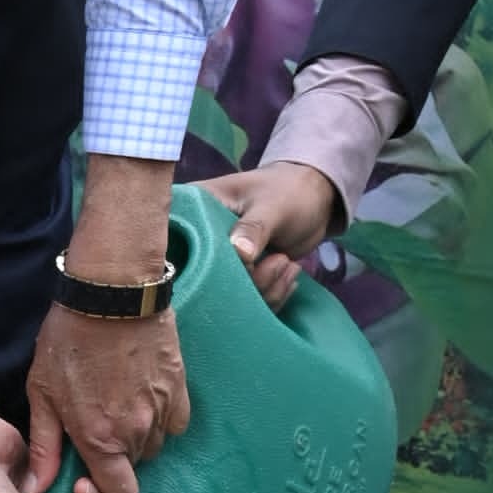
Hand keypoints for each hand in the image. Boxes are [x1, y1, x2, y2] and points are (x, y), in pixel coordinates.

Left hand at [27, 155, 189, 492]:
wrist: (111, 292)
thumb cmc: (69, 339)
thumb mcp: (43, 392)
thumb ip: (45, 446)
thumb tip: (37, 489)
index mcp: (100, 439)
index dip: (104, 490)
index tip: (90, 471)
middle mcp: (136, 431)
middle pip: (134, 468)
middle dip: (116, 457)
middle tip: (97, 426)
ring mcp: (161, 409)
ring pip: (154, 445)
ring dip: (137, 436)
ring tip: (115, 404)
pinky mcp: (179, 387)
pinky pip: (174, 421)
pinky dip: (160, 417)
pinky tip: (140, 395)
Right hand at [207, 159, 339, 310]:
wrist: (315, 201)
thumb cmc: (289, 191)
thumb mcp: (272, 206)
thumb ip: (254, 228)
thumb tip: (240, 254)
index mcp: (197, 209)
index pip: (178, 239)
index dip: (199, 258)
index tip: (239, 261)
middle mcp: (201, 238)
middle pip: (203, 276)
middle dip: (245, 280)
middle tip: (277, 260)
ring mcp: (219, 261)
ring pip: (229, 294)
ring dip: (266, 287)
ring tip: (286, 261)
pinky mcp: (238, 278)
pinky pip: (247, 301)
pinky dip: (273, 294)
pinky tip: (290, 271)